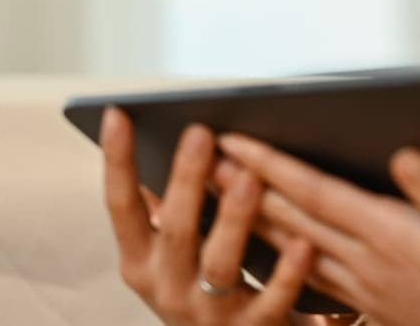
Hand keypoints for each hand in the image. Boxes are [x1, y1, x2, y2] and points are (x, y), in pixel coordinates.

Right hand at [101, 106, 321, 324]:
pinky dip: (286, 273)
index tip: (119, 113)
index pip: (120, 206)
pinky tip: (303, 243)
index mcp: (141, 263)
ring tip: (249, 177)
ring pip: (220, 265)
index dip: (117, 161)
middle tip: (201, 132)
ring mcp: (209, 315)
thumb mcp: (169, 256)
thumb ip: (163, 209)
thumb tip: (157, 143)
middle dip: (187, 181)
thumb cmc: (201, 291)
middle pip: (176, 231)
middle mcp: (167, 289)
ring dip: (235, 219)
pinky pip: (271, 301)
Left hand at [211, 133, 419, 325]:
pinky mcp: (375, 302)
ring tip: (219, 194)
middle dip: (244, 186)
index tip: (234, 140)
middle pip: (291, 219)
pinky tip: (270, 249)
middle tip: (201, 159)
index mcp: (392, 237)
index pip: (316, 193)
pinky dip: (280, 255)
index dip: (272, 165)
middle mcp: (369, 262)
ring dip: (253, 218)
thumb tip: (405, 156)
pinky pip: (310, 276)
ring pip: (293, 249)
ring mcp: (368, 286)